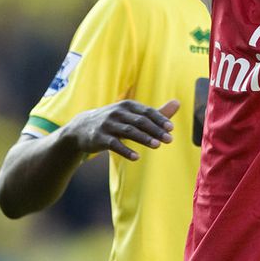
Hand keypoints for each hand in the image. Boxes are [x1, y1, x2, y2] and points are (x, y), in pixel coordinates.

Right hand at [60, 99, 179, 159]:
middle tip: (169, 139)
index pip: (147, 112)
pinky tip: (136, 157)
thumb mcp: (133, 114)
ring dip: (143, 138)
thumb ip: (155, 112)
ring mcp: (107, 125)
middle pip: (139, 121)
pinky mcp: (99, 138)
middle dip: (155, 130)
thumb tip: (178, 102)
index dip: (159, 119)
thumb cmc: (114, 121)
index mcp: (128, 105)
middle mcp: (117, 112)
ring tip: (157, 146)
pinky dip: (125, 150)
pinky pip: (114, 144)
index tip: (171, 128)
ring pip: (128, 131)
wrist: (81, 128)